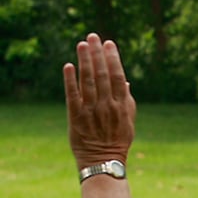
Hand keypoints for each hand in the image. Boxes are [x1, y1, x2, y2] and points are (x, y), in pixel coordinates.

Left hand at [64, 33, 135, 167]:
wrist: (103, 160)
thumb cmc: (117, 141)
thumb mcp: (128, 123)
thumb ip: (127, 102)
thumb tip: (125, 82)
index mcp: (121, 106)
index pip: (118, 77)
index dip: (113, 59)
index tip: (109, 44)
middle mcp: (106, 106)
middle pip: (102, 75)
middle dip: (97, 54)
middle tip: (93, 37)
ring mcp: (91, 110)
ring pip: (87, 81)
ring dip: (84, 61)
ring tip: (82, 44)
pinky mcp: (76, 116)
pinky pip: (73, 94)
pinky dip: (70, 80)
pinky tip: (69, 66)